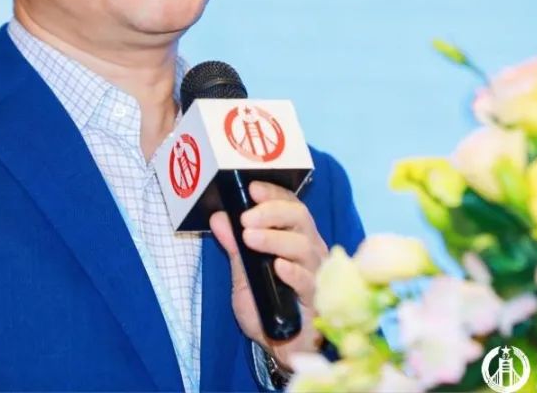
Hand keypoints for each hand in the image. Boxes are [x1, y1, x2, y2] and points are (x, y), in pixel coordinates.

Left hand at [209, 181, 328, 371]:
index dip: (273, 194)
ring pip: (303, 245)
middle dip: (272, 212)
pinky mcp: (317, 299)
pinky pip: (308, 281)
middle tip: (246, 218)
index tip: (251, 188)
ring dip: (275, 238)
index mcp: (295, 238)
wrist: (279, 347)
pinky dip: (293, 272)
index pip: (290, 205)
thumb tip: (219, 218)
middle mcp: (310, 249)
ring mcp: (316, 273)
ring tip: (250, 238)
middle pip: (300, 218)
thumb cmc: (266, 307)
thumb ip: (235, 247)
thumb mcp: (243, 275)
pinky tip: (277, 267)